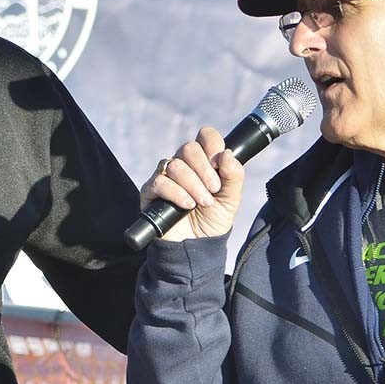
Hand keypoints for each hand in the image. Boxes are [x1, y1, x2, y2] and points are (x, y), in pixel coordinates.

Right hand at [139, 126, 244, 241]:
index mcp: (204, 161)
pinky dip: (177, 193)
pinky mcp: (151, 191)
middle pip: (189, 148)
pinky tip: (187, 206)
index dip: (213, 146)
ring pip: (175, 165)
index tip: (220, 166)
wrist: (197, 246)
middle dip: (205, 170)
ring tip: (202, 203)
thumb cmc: (213, 220)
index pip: (206, 137)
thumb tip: (226, 153)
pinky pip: (160, 182)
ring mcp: (165, 176)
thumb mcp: (231, 199)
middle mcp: (183, 164)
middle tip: (214, 190)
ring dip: (193, 185)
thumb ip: (233, 176)